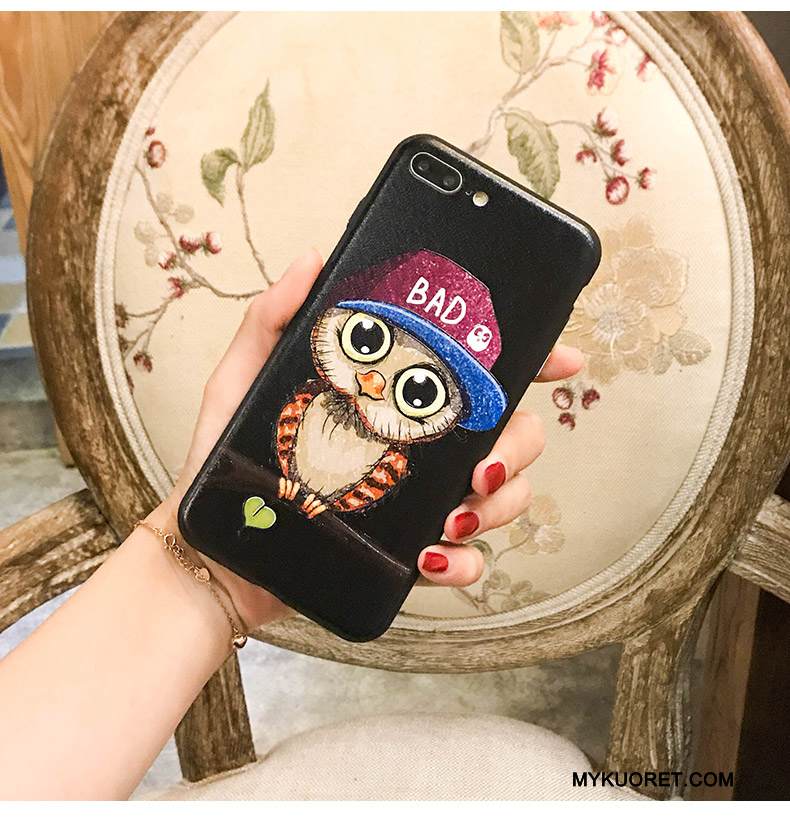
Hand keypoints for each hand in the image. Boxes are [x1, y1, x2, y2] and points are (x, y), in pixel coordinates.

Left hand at [153, 250, 582, 628]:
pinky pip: (467, 561)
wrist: (218, 550)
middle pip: (514, 433)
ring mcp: (422, 501)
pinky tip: (432, 557)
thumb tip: (312, 259)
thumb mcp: (244, 380)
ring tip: (451, 514)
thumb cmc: (229, 460)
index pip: (477, 375)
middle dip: (518, 445)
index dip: (531, 362)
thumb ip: (272, 319)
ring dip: (498, 504)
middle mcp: (424, 448)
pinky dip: (464, 564)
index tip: (560, 358)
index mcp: (397, 400)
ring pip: (506, 495)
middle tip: (480, 462)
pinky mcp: (410, 555)